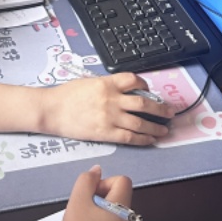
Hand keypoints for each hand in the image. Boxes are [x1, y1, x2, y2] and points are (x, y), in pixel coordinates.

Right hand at [42, 71, 174, 145]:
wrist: (51, 110)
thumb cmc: (66, 95)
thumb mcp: (88, 82)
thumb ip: (107, 86)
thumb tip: (122, 91)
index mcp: (107, 83)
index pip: (133, 80)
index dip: (145, 85)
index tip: (150, 90)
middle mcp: (111, 99)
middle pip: (144, 103)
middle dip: (160, 109)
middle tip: (170, 112)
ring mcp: (109, 117)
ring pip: (140, 123)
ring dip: (155, 127)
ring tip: (164, 130)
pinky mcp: (105, 132)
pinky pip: (130, 137)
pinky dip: (143, 139)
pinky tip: (150, 140)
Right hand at [51, 166, 135, 220]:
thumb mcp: (77, 201)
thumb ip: (87, 180)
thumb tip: (97, 171)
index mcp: (122, 210)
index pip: (123, 181)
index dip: (105, 183)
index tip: (91, 196)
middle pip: (121, 200)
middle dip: (103, 200)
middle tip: (86, 211)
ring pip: (118, 218)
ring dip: (104, 216)